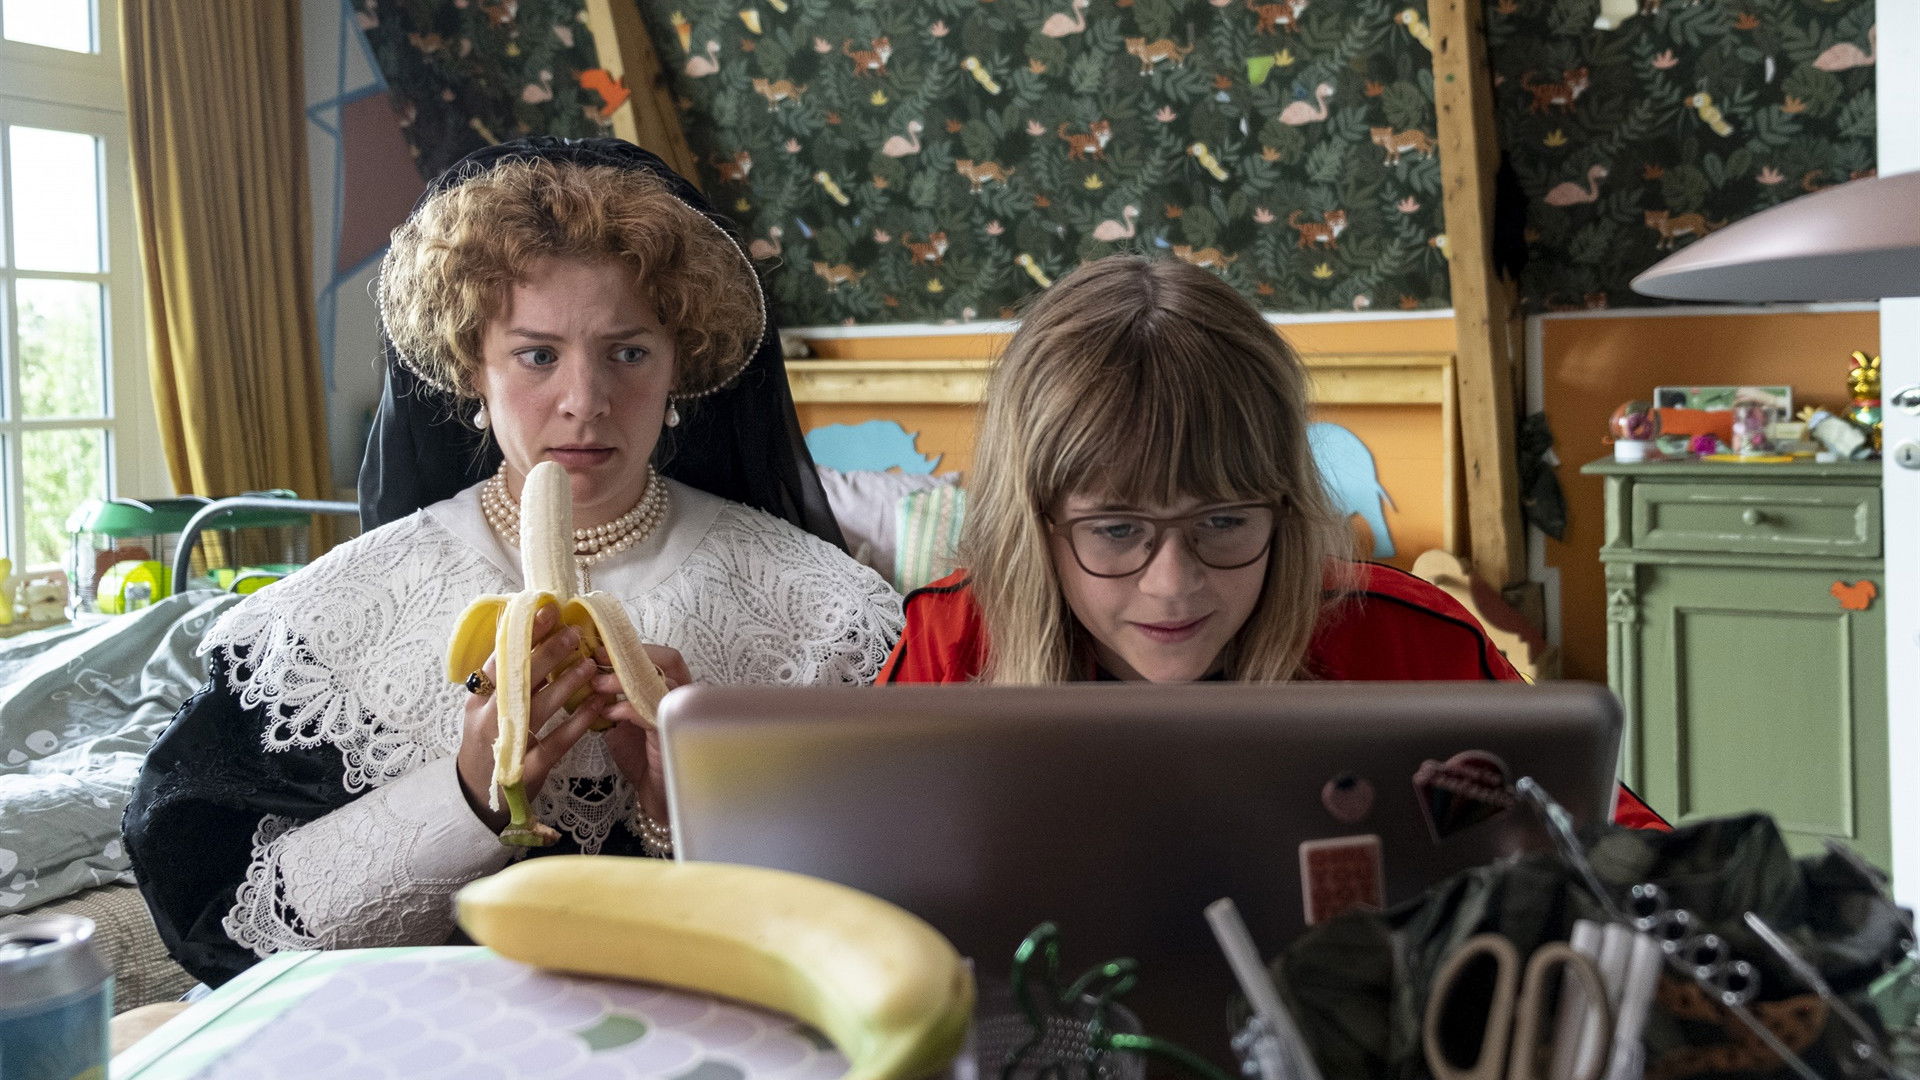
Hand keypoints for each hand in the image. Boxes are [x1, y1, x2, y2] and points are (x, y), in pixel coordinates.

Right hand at [454, 604, 601, 832]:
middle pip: (518, 679)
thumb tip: (538, 635)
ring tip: (590, 666)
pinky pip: (555, 742)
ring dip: (566, 684)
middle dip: (548, 654)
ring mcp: (506, 745)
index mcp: (477, 700)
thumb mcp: (489, 708)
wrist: (478, 796)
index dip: (522, 634)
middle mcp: (487, 720)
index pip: (499, 660)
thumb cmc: (490, 741)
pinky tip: (596, 707)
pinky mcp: (526, 769)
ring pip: (537, 708)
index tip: (546, 611)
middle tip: (574, 634)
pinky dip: (577, 723)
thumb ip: (510, 679)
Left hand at [588, 645, 691, 824]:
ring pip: (657, 682)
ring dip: (623, 681)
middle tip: (596, 660)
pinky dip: (625, 708)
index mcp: (671, 687)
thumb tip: (582, 674)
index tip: (599, 648)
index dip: (632, 647)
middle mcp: (682, 695)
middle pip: (666, 659)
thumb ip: (611, 695)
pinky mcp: (671, 733)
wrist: (652, 790)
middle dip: (629, 657)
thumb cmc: (640, 753)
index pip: (661, 654)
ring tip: (597, 686)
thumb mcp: (621, 717)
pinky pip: (650, 711)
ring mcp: (680, 713)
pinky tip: (608, 714)